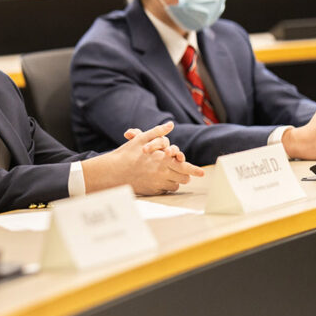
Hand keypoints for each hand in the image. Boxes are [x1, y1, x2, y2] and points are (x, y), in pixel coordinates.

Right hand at [84, 122, 203, 194]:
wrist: (112, 172)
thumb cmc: (127, 154)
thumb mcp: (141, 139)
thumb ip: (158, 132)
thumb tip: (170, 124)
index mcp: (162, 160)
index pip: (185, 166)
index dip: (195, 170)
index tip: (202, 173)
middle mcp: (162, 173)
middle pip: (183, 177)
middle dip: (184, 173)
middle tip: (182, 171)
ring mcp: (158, 184)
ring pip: (175, 185)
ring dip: (175, 179)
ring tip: (167, 173)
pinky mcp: (152, 191)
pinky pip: (165, 190)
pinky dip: (165, 185)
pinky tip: (157, 179)